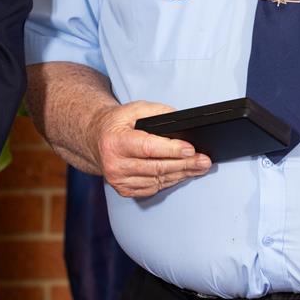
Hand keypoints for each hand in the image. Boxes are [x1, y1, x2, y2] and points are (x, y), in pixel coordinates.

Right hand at [89, 101, 211, 198]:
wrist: (95, 139)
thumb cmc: (116, 123)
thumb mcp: (134, 109)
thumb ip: (157, 112)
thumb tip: (181, 123)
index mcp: (115, 142)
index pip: (148, 148)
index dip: (171, 150)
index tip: (191, 150)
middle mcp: (114, 164)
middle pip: (156, 167)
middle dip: (184, 164)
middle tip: (204, 161)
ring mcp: (119, 180)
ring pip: (157, 179)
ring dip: (181, 174)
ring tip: (199, 167)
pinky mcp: (124, 190)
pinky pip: (153, 187)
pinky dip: (170, 180)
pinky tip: (182, 174)